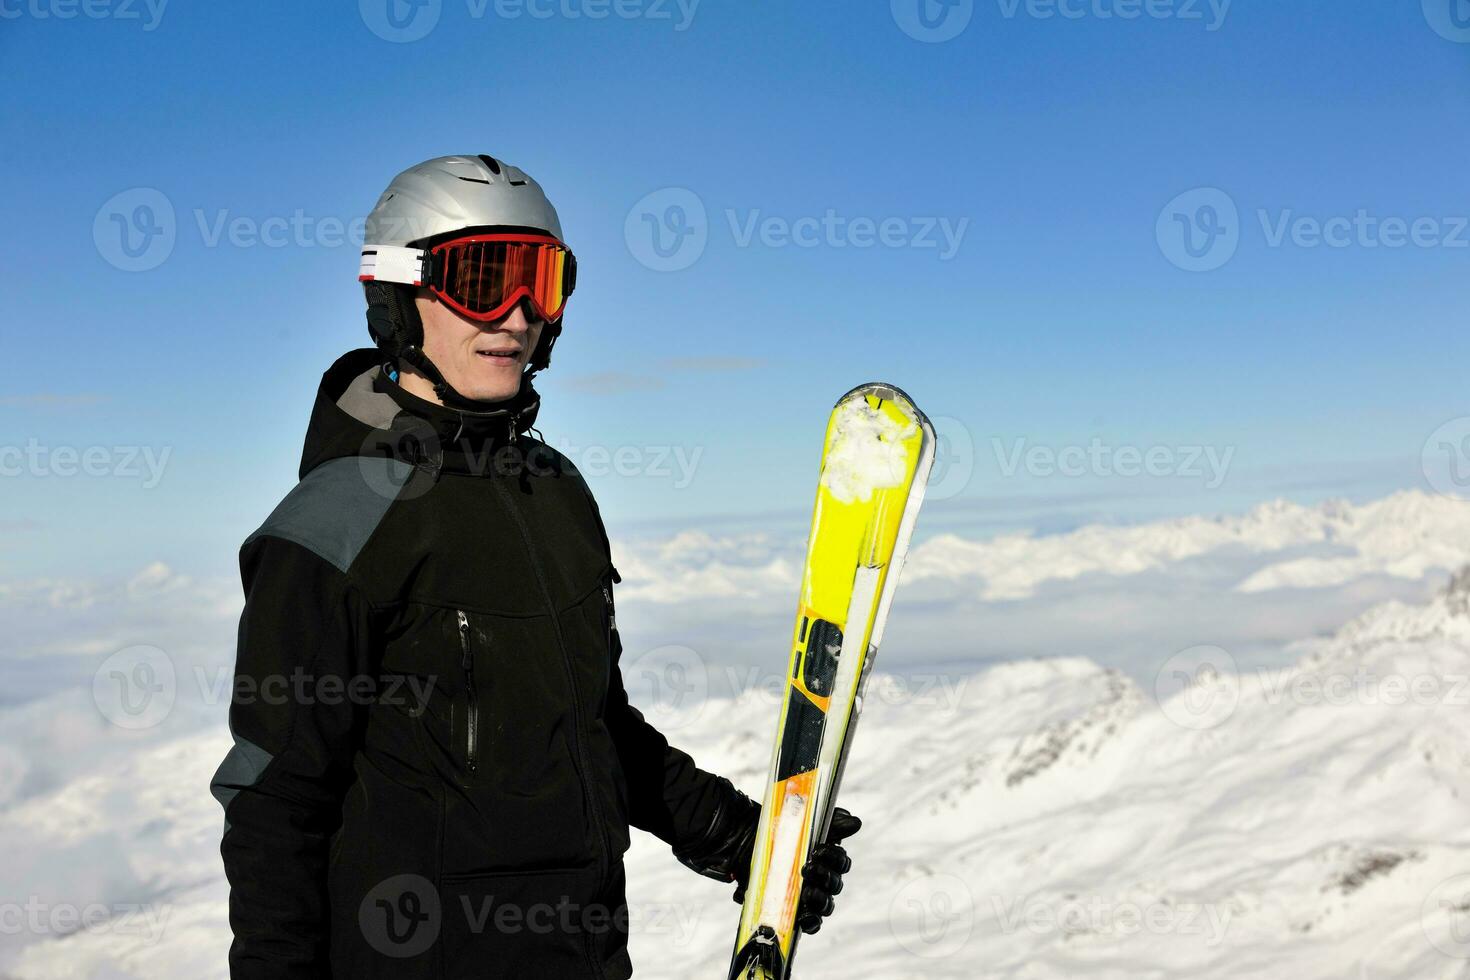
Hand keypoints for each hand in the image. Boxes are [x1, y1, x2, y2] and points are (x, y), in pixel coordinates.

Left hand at [734, 807, 861, 934]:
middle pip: (835, 885)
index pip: (842, 863)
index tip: (819, 850)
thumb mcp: (800, 820)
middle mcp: (819, 878)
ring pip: (826, 905)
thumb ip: (829, 821)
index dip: (835, 858)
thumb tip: (854, 822)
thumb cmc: (775, 831)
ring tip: (806, 893)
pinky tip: (804, 918)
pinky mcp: (792, 910)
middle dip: (825, 878)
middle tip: (807, 869)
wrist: (742, 841)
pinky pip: (811, 923)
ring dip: (820, 900)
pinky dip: (811, 923)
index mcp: (825, 857)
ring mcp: (807, 896)